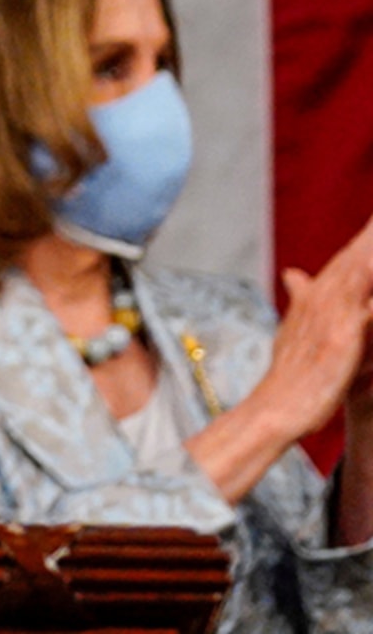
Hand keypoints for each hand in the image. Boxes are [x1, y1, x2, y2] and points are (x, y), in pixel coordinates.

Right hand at [254, 217, 372, 440]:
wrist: (274, 410)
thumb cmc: (289, 377)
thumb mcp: (293, 332)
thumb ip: (301, 300)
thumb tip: (294, 274)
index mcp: (315, 300)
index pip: (345, 261)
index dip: (363, 241)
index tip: (372, 226)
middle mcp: (322, 303)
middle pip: (354, 260)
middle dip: (368, 239)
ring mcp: (331, 319)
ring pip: (359, 276)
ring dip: (367, 255)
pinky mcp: (341, 340)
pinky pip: (367, 314)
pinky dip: (368, 288)